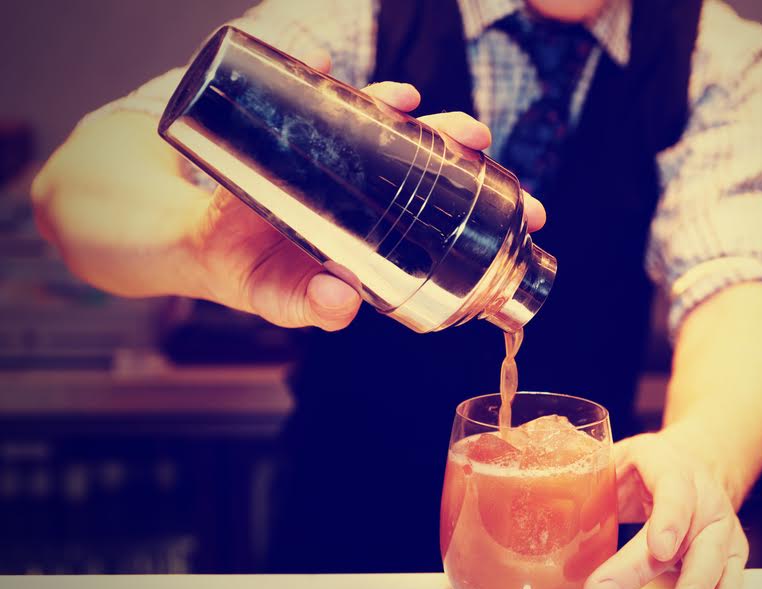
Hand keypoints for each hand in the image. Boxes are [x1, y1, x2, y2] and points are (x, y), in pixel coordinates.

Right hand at [190, 51, 546, 331]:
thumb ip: (311, 309)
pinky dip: (322, 81)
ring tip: (409, 100)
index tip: (533, 215)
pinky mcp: (294, 134)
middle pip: (427, 160)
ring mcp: (334, 158)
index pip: (449, 216)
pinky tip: (326, 66)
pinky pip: (314, 101)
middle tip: (478, 137)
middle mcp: (366, 190)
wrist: (188, 241)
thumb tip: (341, 304)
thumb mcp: (281, 300)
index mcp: (379, 231)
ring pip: (382, 124)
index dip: (491, 212)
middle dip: (459, 144)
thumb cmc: (247, 272)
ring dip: (403, 107)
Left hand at [583, 429, 748, 588]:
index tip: (659, 547)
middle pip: (687, 528)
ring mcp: (718, 519)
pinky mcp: (729, 545)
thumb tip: (544, 505)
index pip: (673, 486)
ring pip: (715, 550)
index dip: (669, 517)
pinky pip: (733, 570)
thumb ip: (587, 477)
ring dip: (702, 580)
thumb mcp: (616, 458)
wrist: (694, 461)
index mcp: (667, 463)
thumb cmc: (646, 466)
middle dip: (658, 563)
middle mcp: (700, 491)